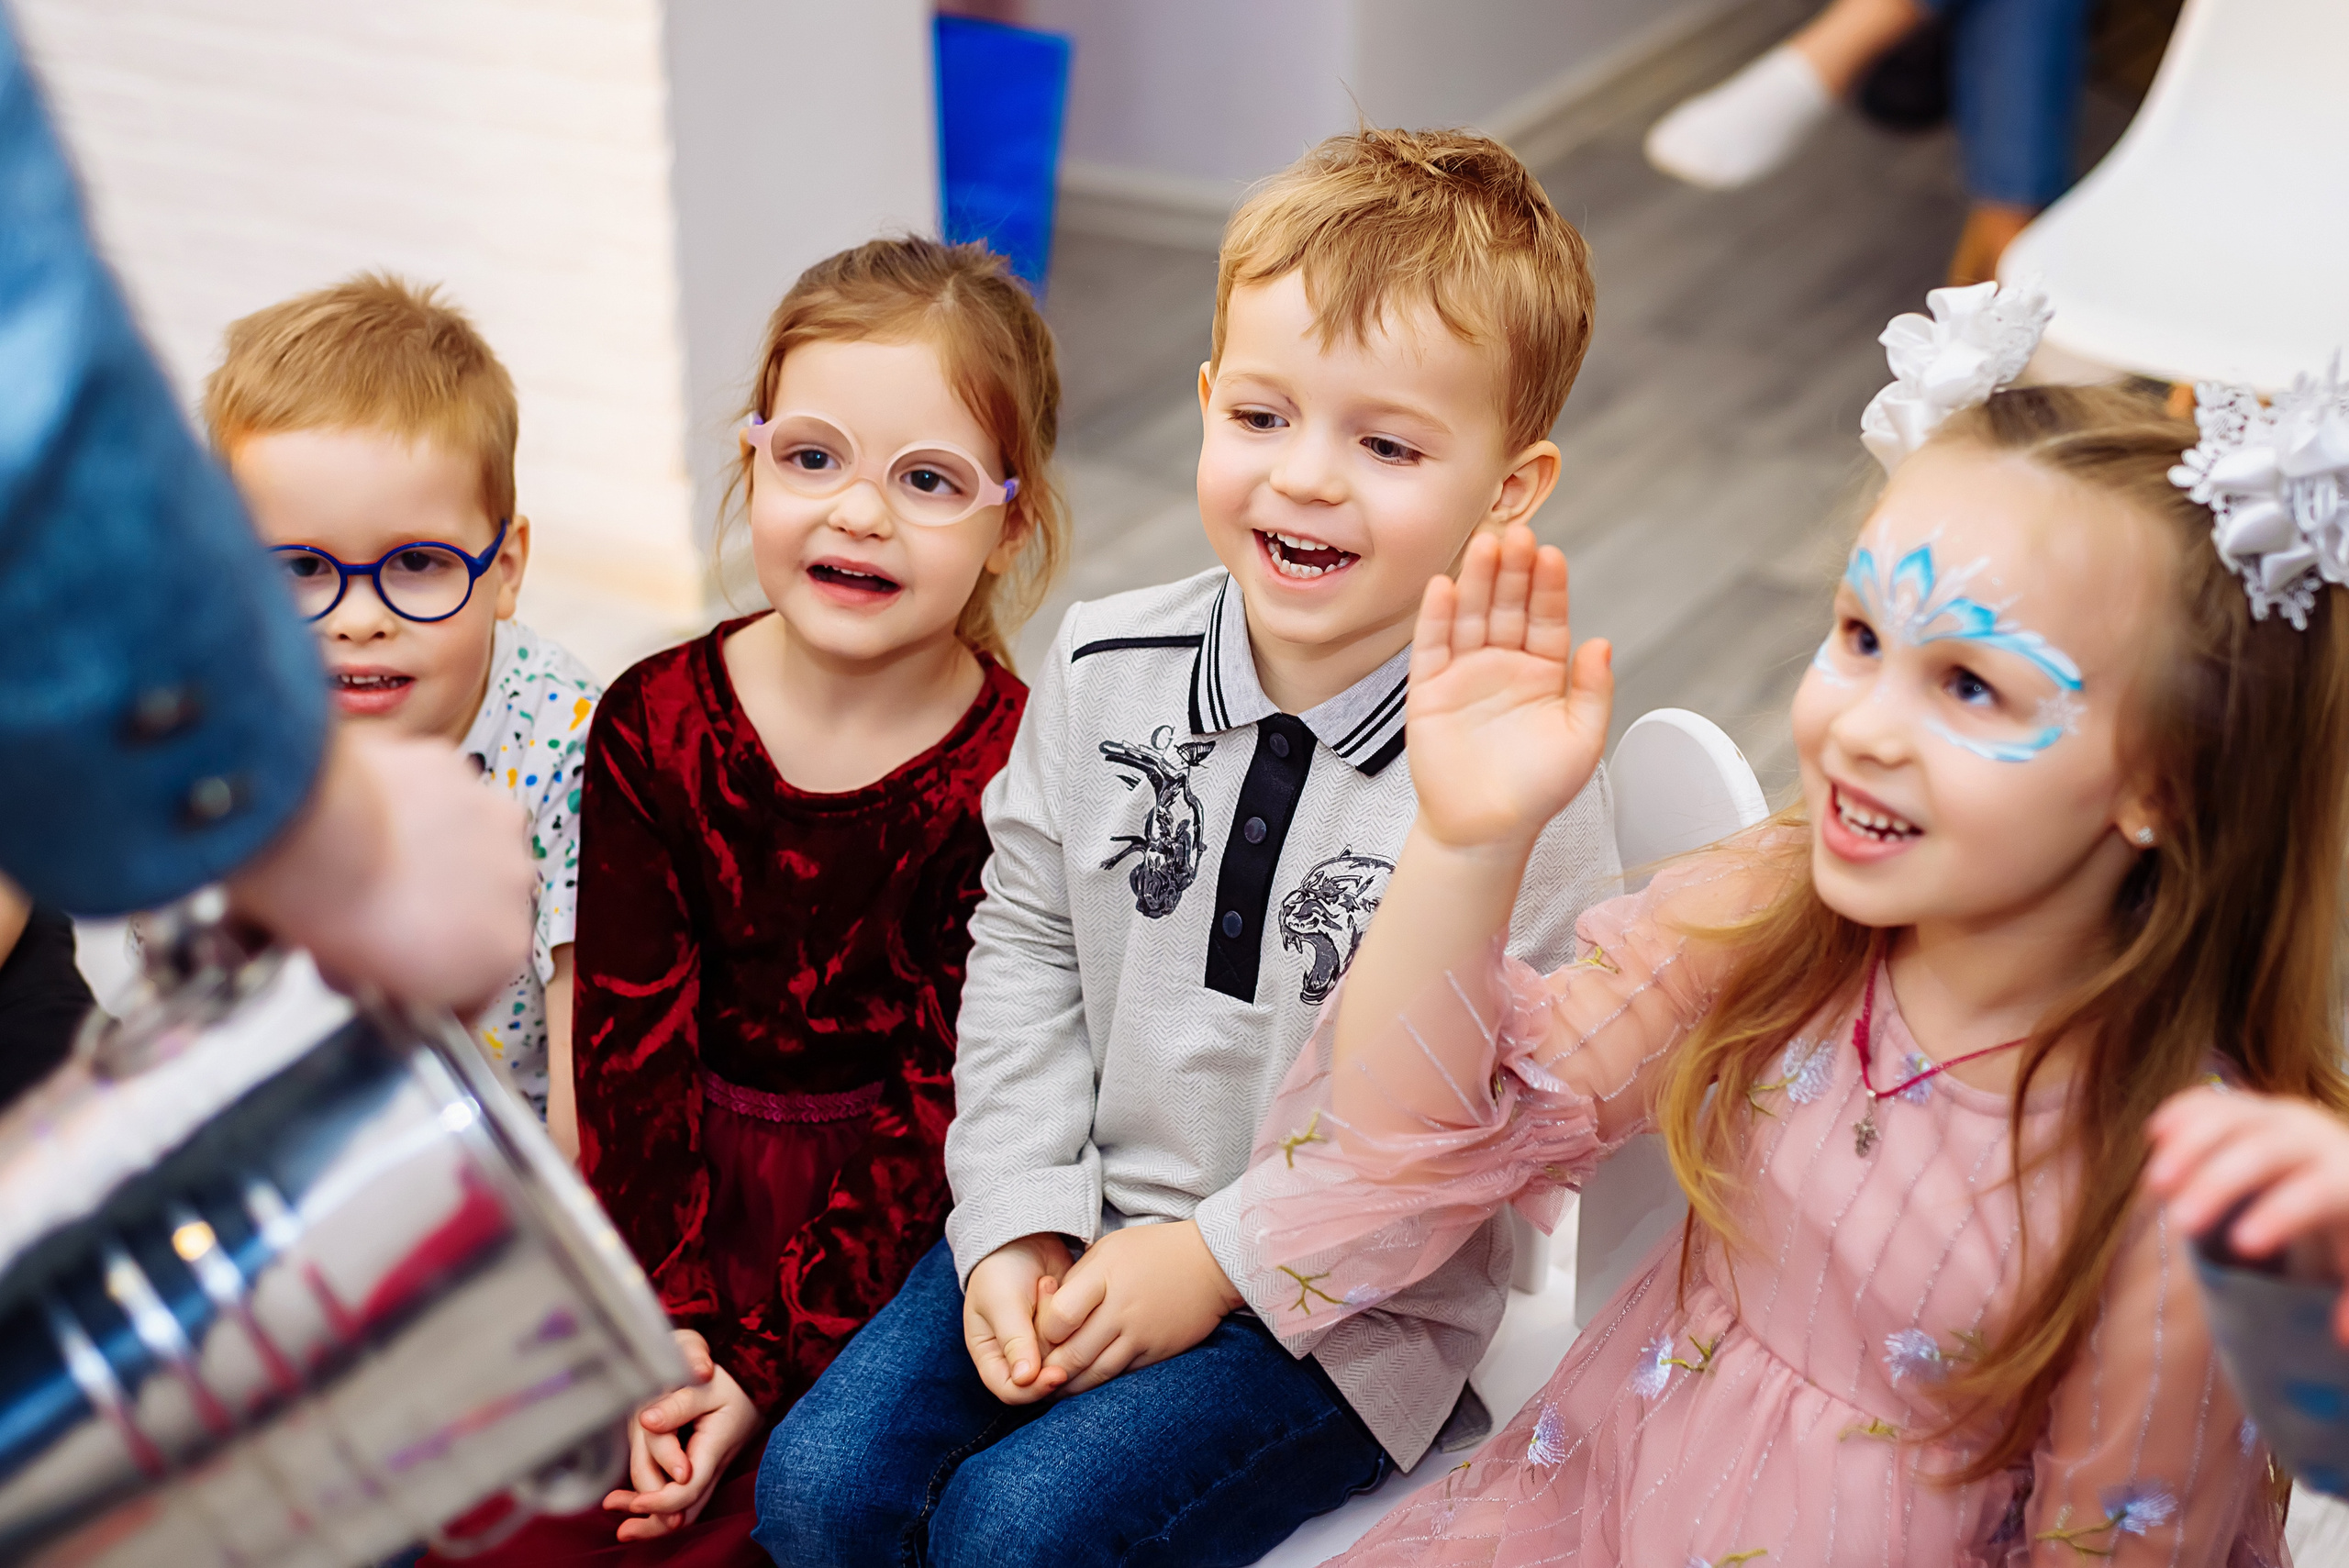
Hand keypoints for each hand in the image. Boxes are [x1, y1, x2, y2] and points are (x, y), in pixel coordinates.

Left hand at [229, 728, 533, 1012]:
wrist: (309, 835)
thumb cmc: (334, 912)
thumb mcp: (372, 980)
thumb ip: (400, 978)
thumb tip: (380, 973)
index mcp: (504, 947)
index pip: (483, 976)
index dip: (438, 978)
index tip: (404, 977)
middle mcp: (516, 882)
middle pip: (480, 905)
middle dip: (440, 910)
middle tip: (379, 916)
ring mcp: (491, 821)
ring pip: (467, 845)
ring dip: (432, 853)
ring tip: (371, 861)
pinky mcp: (455, 769)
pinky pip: (438, 793)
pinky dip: (411, 804)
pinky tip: (370, 818)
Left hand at [601, 1330, 759, 1540]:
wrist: (758, 1386)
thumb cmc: (732, 1384)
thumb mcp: (706, 1387)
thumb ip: (677, 1405)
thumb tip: (645, 1421)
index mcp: (712, 1449)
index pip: (687, 1489)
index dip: (661, 1500)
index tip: (635, 1503)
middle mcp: (709, 1468)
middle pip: (683, 1511)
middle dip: (650, 1521)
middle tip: (616, 1516)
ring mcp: (706, 1472)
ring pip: (682, 1509)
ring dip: (650, 1516)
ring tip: (613, 1507)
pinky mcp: (700, 1469)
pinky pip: (682, 1498)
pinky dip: (658, 1505)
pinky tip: (632, 1501)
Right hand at [965, 1233, 1074, 1403]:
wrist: (1024, 1236)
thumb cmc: (1001, 1269)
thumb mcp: (1002, 1302)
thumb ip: (1014, 1340)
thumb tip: (1025, 1380)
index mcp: (990, 1355)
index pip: (1010, 1391)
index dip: (1034, 1390)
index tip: (1058, 1373)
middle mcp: (1015, 1357)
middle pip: (1041, 1377)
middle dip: (1050, 1346)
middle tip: (1048, 1303)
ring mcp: (1041, 1345)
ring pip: (1061, 1358)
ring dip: (1060, 1327)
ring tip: (1047, 1284)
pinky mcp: (1064, 1332)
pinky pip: (1076, 1340)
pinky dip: (1074, 1317)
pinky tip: (1059, 1285)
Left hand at [1035, 1219, 1239, 1395]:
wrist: (1211, 1263)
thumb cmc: (1153, 1251)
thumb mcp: (1109, 1249)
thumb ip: (1078, 1280)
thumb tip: (1049, 1313)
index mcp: (1105, 1276)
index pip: (1061, 1317)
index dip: (1044, 1331)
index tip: (1040, 1333)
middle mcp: (1122, 1309)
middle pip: (1074, 1354)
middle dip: (1049, 1370)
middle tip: (1033, 1377)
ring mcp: (1142, 1334)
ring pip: (1096, 1373)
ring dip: (1070, 1386)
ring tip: (1052, 1389)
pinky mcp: (1158, 1352)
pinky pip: (1121, 1375)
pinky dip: (1099, 1384)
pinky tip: (1085, 1386)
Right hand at [1407, 524, 1610, 853]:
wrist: (1485, 829)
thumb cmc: (1536, 791)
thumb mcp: (1581, 740)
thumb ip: (1591, 689)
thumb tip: (1602, 642)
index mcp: (1543, 674)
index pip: (1547, 618)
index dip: (1549, 587)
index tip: (1551, 554)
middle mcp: (1504, 666)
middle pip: (1508, 606)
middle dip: (1513, 571)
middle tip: (1517, 533)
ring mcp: (1465, 675)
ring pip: (1471, 616)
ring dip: (1477, 580)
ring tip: (1485, 544)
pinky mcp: (1430, 690)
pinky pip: (1432, 646)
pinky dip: (1437, 616)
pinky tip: (1445, 586)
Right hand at [2147, 1086, 2348, 1340]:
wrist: (2341, 1162)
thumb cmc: (2346, 1222)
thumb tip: (2342, 1336)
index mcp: (2344, 1175)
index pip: (2313, 1191)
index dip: (2280, 1216)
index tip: (2244, 1249)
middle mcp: (2309, 1135)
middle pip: (2262, 1151)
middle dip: (2218, 1184)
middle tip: (2179, 1226)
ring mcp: (2270, 1114)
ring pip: (2228, 1119)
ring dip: (2188, 1148)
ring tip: (2153, 1188)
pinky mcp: (2241, 1106)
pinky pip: (2209, 1102)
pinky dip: (2181, 1113)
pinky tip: (2153, 1135)